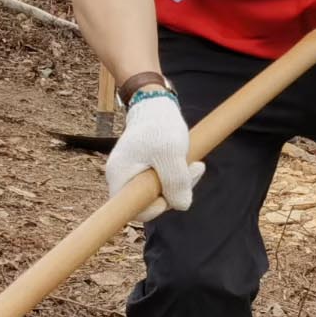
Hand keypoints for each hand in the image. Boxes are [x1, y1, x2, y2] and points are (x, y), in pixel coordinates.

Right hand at [103, 87, 197, 213]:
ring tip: (195, 164)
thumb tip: (181, 205)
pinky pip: (165, 184)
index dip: (154, 210)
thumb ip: (176, 181)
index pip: (133, 211)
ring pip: (161, 194)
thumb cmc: (160, 126)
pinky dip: (180, 177)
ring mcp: (135, 175)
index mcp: (120, 176)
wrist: (156, 105)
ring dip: (182, 183)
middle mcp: (123, 179)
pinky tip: (191, 164)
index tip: (169, 196)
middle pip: (150, 203)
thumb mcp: (171, 153)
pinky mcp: (147, 171)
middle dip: (175, 192)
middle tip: (193, 170)